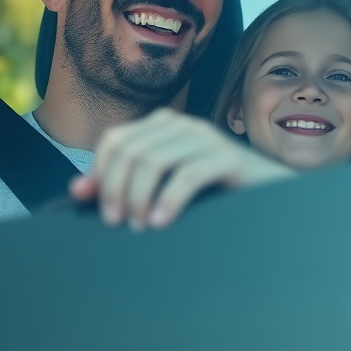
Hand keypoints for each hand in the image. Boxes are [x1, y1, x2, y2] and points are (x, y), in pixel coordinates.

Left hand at [70, 108, 294, 229]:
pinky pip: (186, 176)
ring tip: (140, 226)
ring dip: (138, 198)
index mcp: (166, 125)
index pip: (115, 139)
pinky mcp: (228, 157)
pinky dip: (168, 202)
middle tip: (118, 222)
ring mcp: (208, 138)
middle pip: (130, 150)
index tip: (99, 208)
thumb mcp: (165, 185)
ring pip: (153, 161)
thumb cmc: (214, 191)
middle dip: (116, 189)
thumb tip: (79, 188)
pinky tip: (162, 222)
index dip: (100, 173)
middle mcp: (184, 124)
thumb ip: (127, 182)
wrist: (271, 191)